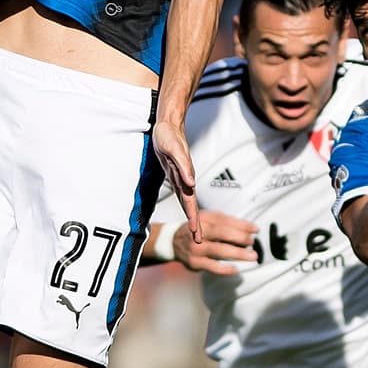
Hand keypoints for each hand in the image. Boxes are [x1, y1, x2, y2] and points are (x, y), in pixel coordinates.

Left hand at [154, 119, 200, 241]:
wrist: (167, 126)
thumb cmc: (169, 136)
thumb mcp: (173, 149)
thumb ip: (182, 166)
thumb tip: (191, 182)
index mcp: (185, 178)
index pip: (189, 202)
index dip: (192, 218)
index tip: (195, 233)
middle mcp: (185, 180)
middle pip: (190, 206)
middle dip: (195, 223)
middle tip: (199, 240)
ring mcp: (181, 178)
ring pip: (187, 201)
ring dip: (191, 216)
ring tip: (195, 231)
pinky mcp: (175, 175)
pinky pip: (181, 194)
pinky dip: (185, 205)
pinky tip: (187, 210)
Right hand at [173, 210, 258, 275]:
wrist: (172, 242)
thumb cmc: (197, 230)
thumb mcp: (208, 220)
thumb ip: (227, 223)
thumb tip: (250, 230)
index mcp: (203, 219)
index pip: (224, 220)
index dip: (242, 224)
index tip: (255, 229)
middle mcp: (198, 232)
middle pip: (222, 233)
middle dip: (240, 237)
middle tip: (252, 242)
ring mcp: (196, 248)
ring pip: (219, 250)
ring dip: (238, 253)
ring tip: (252, 256)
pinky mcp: (195, 262)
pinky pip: (213, 267)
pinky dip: (225, 269)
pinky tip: (235, 269)